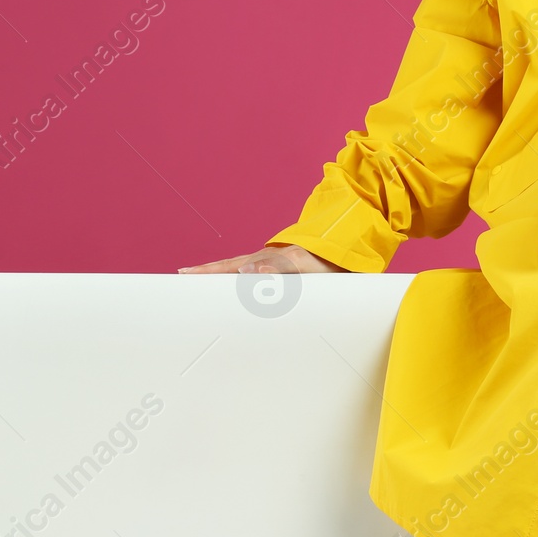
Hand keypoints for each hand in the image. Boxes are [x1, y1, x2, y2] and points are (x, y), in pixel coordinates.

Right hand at [179, 245, 345, 273]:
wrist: (354, 250)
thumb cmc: (331, 262)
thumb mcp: (305, 267)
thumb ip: (279, 269)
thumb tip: (247, 272)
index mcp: (267, 260)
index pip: (229, 268)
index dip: (207, 273)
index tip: (183, 276)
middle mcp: (268, 260)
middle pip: (230, 267)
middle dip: (207, 273)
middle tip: (182, 277)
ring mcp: (275, 263)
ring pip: (241, 270)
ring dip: (222, 276)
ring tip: (203, 283)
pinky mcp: (286, 269)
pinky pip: (257, 275)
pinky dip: (242, 279)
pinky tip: (240, 285)